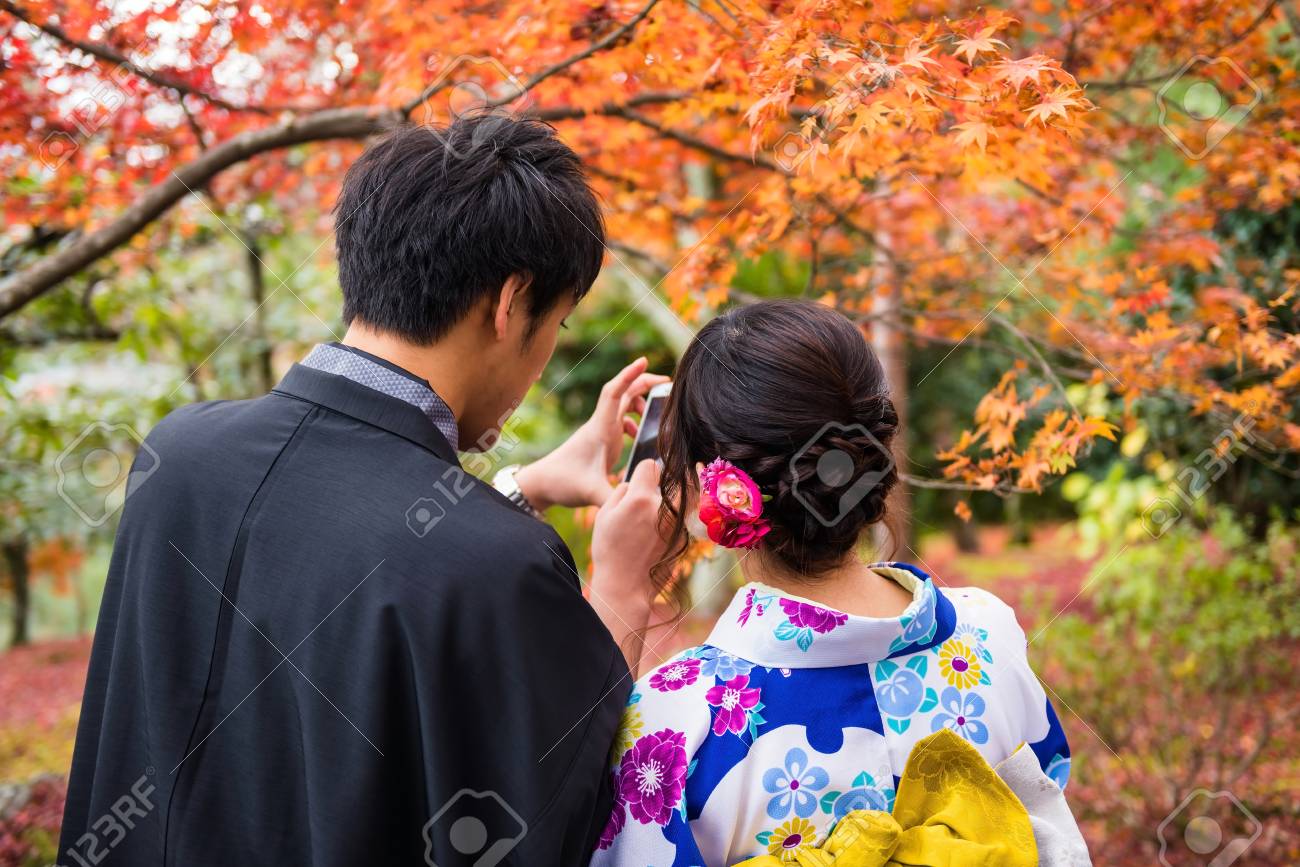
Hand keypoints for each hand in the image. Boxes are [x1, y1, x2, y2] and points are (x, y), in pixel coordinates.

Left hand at [515, 357, 668, 510]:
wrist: (542, 483)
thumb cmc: (563, 482)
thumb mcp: (591, 493)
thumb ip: (615, 498)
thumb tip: (639, 504)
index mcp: (600, 429)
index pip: (615, 392)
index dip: (630, 374)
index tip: (645, 360)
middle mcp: (601, 425)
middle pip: (623, 392)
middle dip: (644, 383)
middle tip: (667, 383)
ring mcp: (600, 431)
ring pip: (622, 405)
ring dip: (640, 402)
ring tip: (656, 412)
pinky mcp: (600, 440)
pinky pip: (620, 420)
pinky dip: (633, 420)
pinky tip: (638, 435)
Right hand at [589, 459, 669, 662]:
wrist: (626, 585)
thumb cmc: (610, 550)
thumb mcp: (604, 515)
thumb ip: (622, 491)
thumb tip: (636, 480)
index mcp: (639, 499)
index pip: (650, 465)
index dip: (644, 470)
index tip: (641, 478)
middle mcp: (661, 508)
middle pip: (673, 478)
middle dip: (665, 480)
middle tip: (657, 487)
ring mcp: (675, 522)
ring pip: (682, 495)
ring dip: (675, 495)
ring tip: (661, 504)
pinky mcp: (683, 535)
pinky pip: (682, 514)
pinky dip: (676, 513)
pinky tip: (660, 526)